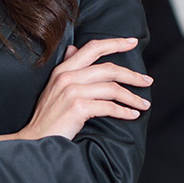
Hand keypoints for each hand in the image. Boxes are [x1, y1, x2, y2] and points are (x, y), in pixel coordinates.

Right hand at [13, 37, 150, 140]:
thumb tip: (74, 48)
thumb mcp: (55, 87)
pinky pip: (109, 107)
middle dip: (132, 75)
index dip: (115, 43)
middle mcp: (67, 76)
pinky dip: (124, 111)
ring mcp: (72, 91)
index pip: (93, 47)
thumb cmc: (49, 117)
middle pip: (109, 68)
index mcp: (63, 69)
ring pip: (112, 88)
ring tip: (144, 104)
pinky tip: (132, 115)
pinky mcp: (78, 107)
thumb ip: (67, 67)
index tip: (133, 42)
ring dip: (132, 97)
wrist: (35, 140)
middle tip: (148, 81)